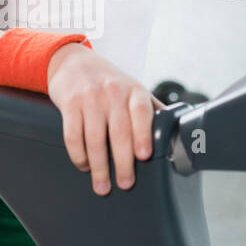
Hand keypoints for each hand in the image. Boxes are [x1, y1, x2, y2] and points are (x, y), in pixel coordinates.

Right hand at [46, 44, 153, 196]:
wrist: (73, 61)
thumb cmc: (109, 81)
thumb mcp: (133, 89)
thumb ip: (152, 110)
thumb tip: (176, 135)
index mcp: (134, 90)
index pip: (142, 112)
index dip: (144, 134)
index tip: (144, 156)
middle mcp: (113, 92)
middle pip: (119, 131)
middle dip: (122, 162)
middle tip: (126, 183)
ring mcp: (90, 97)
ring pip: (95, 137)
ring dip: (99, 166)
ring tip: (102, 185)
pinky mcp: (69, 103)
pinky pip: (73, 134)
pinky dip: (78, 154)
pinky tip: (84, 165)